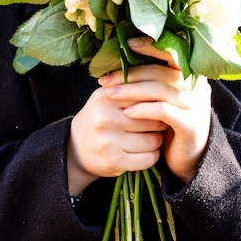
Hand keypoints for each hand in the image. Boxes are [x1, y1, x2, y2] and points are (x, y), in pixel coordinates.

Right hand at [67, 69, 166, 195]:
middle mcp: (105, 119)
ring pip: (153, 140)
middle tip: (158, 123)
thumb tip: (164, 78)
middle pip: (153, 119)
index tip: (161, 105)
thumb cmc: (99, 117)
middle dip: (160, 122)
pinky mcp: (115, 162)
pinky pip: (148, 159)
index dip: (157, 102)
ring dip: (157, 140)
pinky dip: (152, 156)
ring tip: (151, 136)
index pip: (145, 96)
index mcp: (106, 98)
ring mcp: (109, 142)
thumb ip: (130, 87)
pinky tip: (145, 151)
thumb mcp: (107, 96)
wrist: (76, 148)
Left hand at [101, 37, 211, 183]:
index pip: (172, 53)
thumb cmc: (167, 123)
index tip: (127, 44)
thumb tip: (122, 57)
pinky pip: (165, 112)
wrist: (185, 158)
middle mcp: (197, 86)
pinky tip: (127, 112)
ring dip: (132, 91)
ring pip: (161, 90)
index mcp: (191, 74)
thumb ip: (150, 78)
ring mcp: (197, 105)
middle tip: (106, 80)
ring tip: (110, 94)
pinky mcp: (191, 125)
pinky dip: (144, 110)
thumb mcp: (160, 97)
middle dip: (131, 74)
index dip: (151, 47)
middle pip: (161, 72)